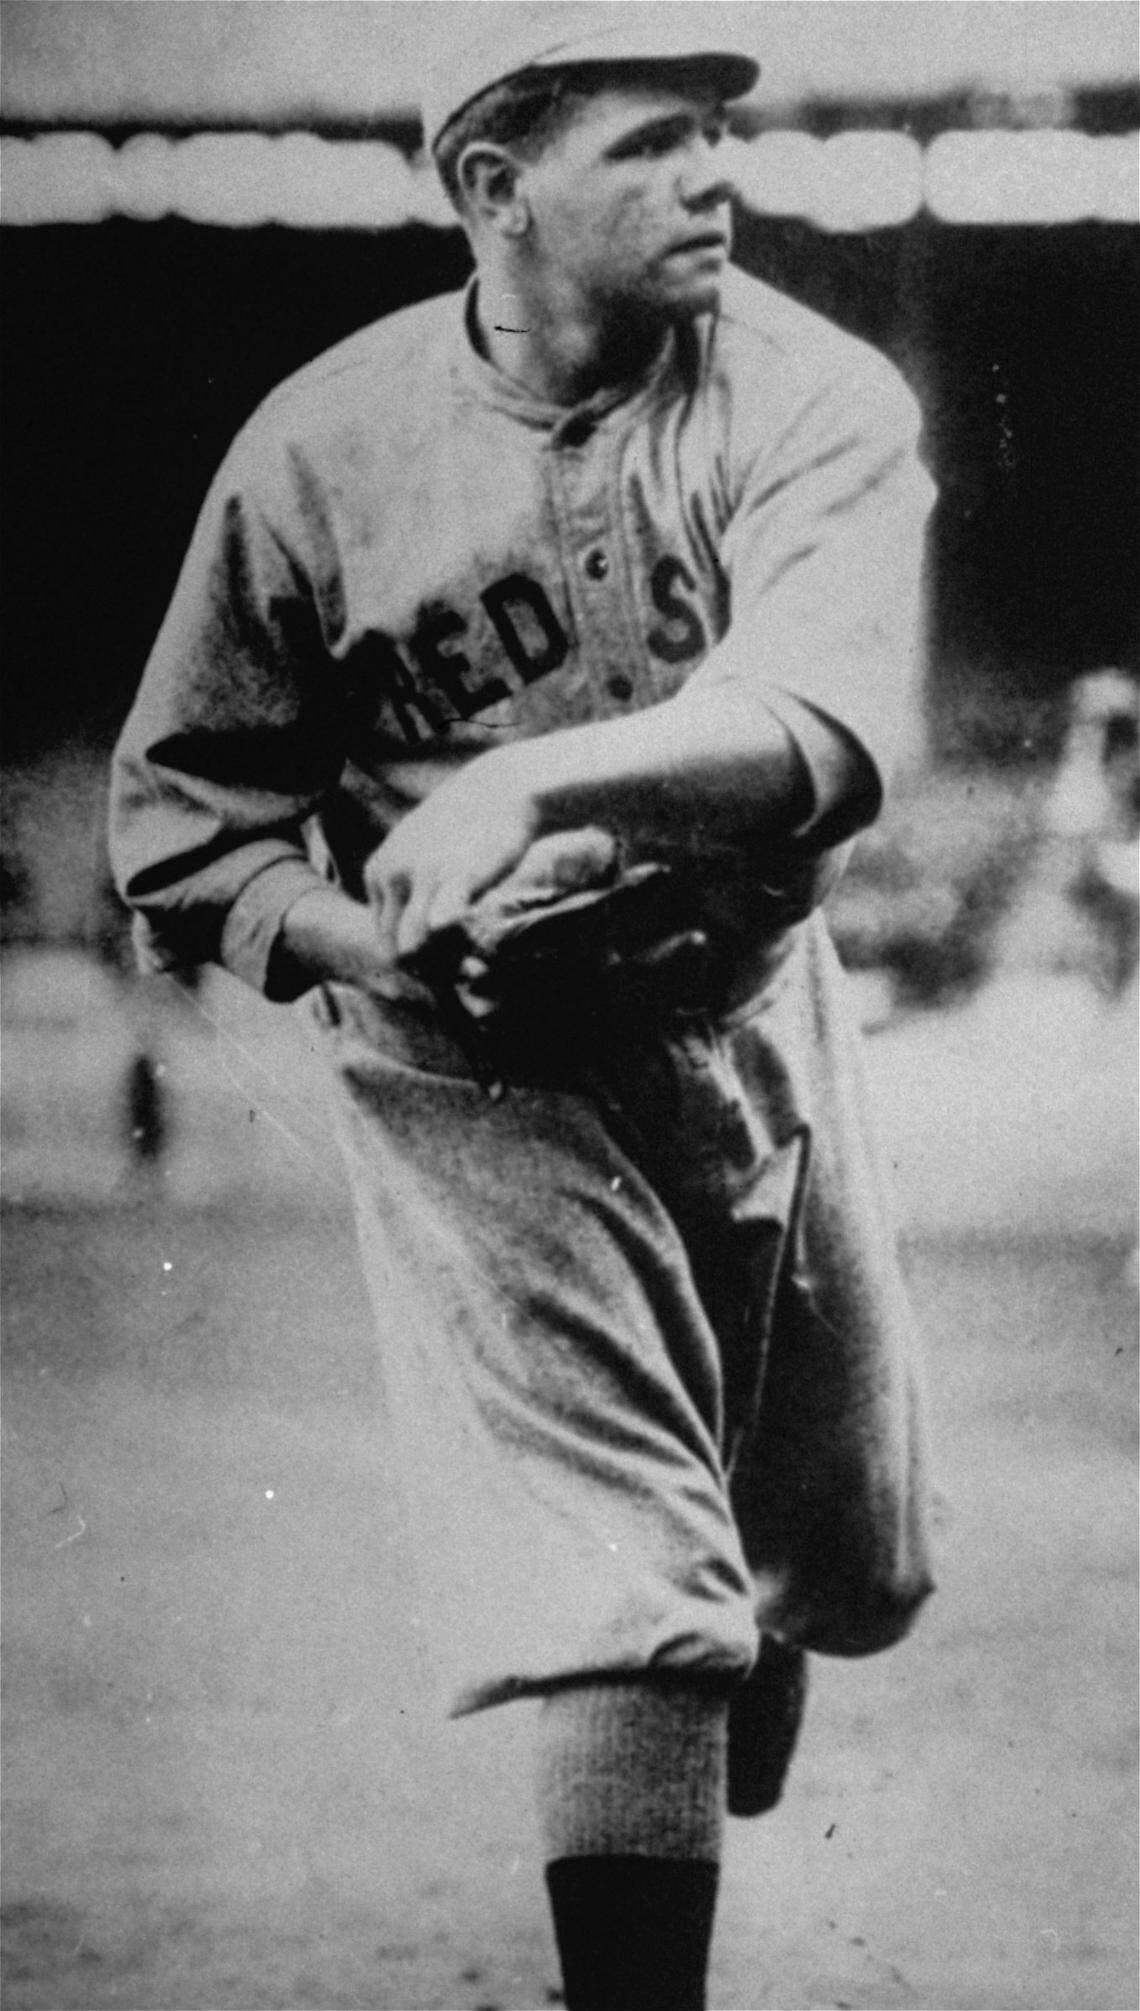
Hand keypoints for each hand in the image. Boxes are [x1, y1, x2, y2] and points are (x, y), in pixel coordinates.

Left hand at [362, 755, 541, 981]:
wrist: (504, 790)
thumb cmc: (467, 828)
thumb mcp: (419, 853)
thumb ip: (408, 892)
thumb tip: (414, 933)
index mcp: (377, 873)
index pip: (381, 937)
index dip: (413, 962)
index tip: (448, 963)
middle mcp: (390, 874)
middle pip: (393, 948)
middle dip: (426, 972)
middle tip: (462, 972)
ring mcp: (421, 875)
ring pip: (412, 949)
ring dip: (442, 971)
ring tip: (473, 969)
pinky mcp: (455, 878)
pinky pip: (440, 927)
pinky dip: (454, 955)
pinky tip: (478, 962)